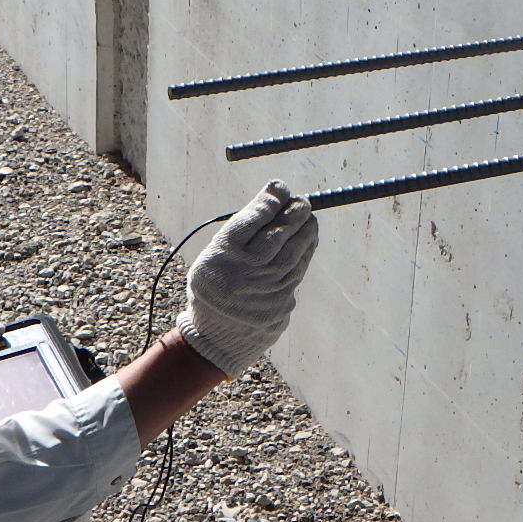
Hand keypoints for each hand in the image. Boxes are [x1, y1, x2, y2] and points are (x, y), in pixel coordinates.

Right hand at [177, 181, 318, 376]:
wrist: (218, 335)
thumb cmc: (217, 284)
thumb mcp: (215, 254)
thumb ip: (241, 228)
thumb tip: (274, 197)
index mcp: (223, 254)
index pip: (253, 217)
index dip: (271, 199)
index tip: (280, 187)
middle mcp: (246, 269)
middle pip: (279, 232)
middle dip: (294, 212)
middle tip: (301, 201)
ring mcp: (267, 287)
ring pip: (295, 250)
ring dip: (305, 229)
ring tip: (307, 217)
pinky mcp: (283, 300)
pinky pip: (299, 269)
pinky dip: (306, 250)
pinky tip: (307, 239)